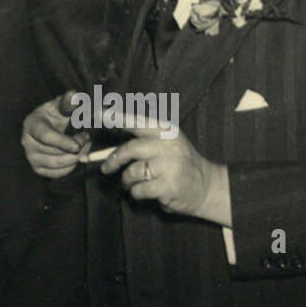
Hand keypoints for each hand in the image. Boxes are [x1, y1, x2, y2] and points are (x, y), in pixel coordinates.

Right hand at [21, 91, 90, 178]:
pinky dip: (70, 167)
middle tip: (88, 138)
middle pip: (54, 152)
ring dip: (75, 157)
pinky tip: (77, 156)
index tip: (77, 145)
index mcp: (31, 124)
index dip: (62, 142)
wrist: (45, 127)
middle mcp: (27, 142)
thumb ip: (68, 101)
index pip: (46, 136)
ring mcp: (31, 157)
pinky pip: (57, 174)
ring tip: (85, 146)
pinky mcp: (38, 169)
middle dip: (75, 148)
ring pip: (57, 164)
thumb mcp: (60, 105)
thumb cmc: (54, 115)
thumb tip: (74, 96)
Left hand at [100, 120, 228, 223]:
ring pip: (132, 172)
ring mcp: (169, 166)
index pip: (137, 122)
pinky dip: (136, 193)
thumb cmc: (178, 163)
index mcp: (166, 131)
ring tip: (133, 183)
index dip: (117, 118)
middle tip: (106, 168)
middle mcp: (168, 145)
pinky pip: (138, 189)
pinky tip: (146, 192)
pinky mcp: (168, 186)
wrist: (206, 186)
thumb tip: (106, 148)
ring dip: (127, 181)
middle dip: (114, 160)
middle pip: (131, 149)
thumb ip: (141, 141)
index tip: (99, 113)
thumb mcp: (166, 144)